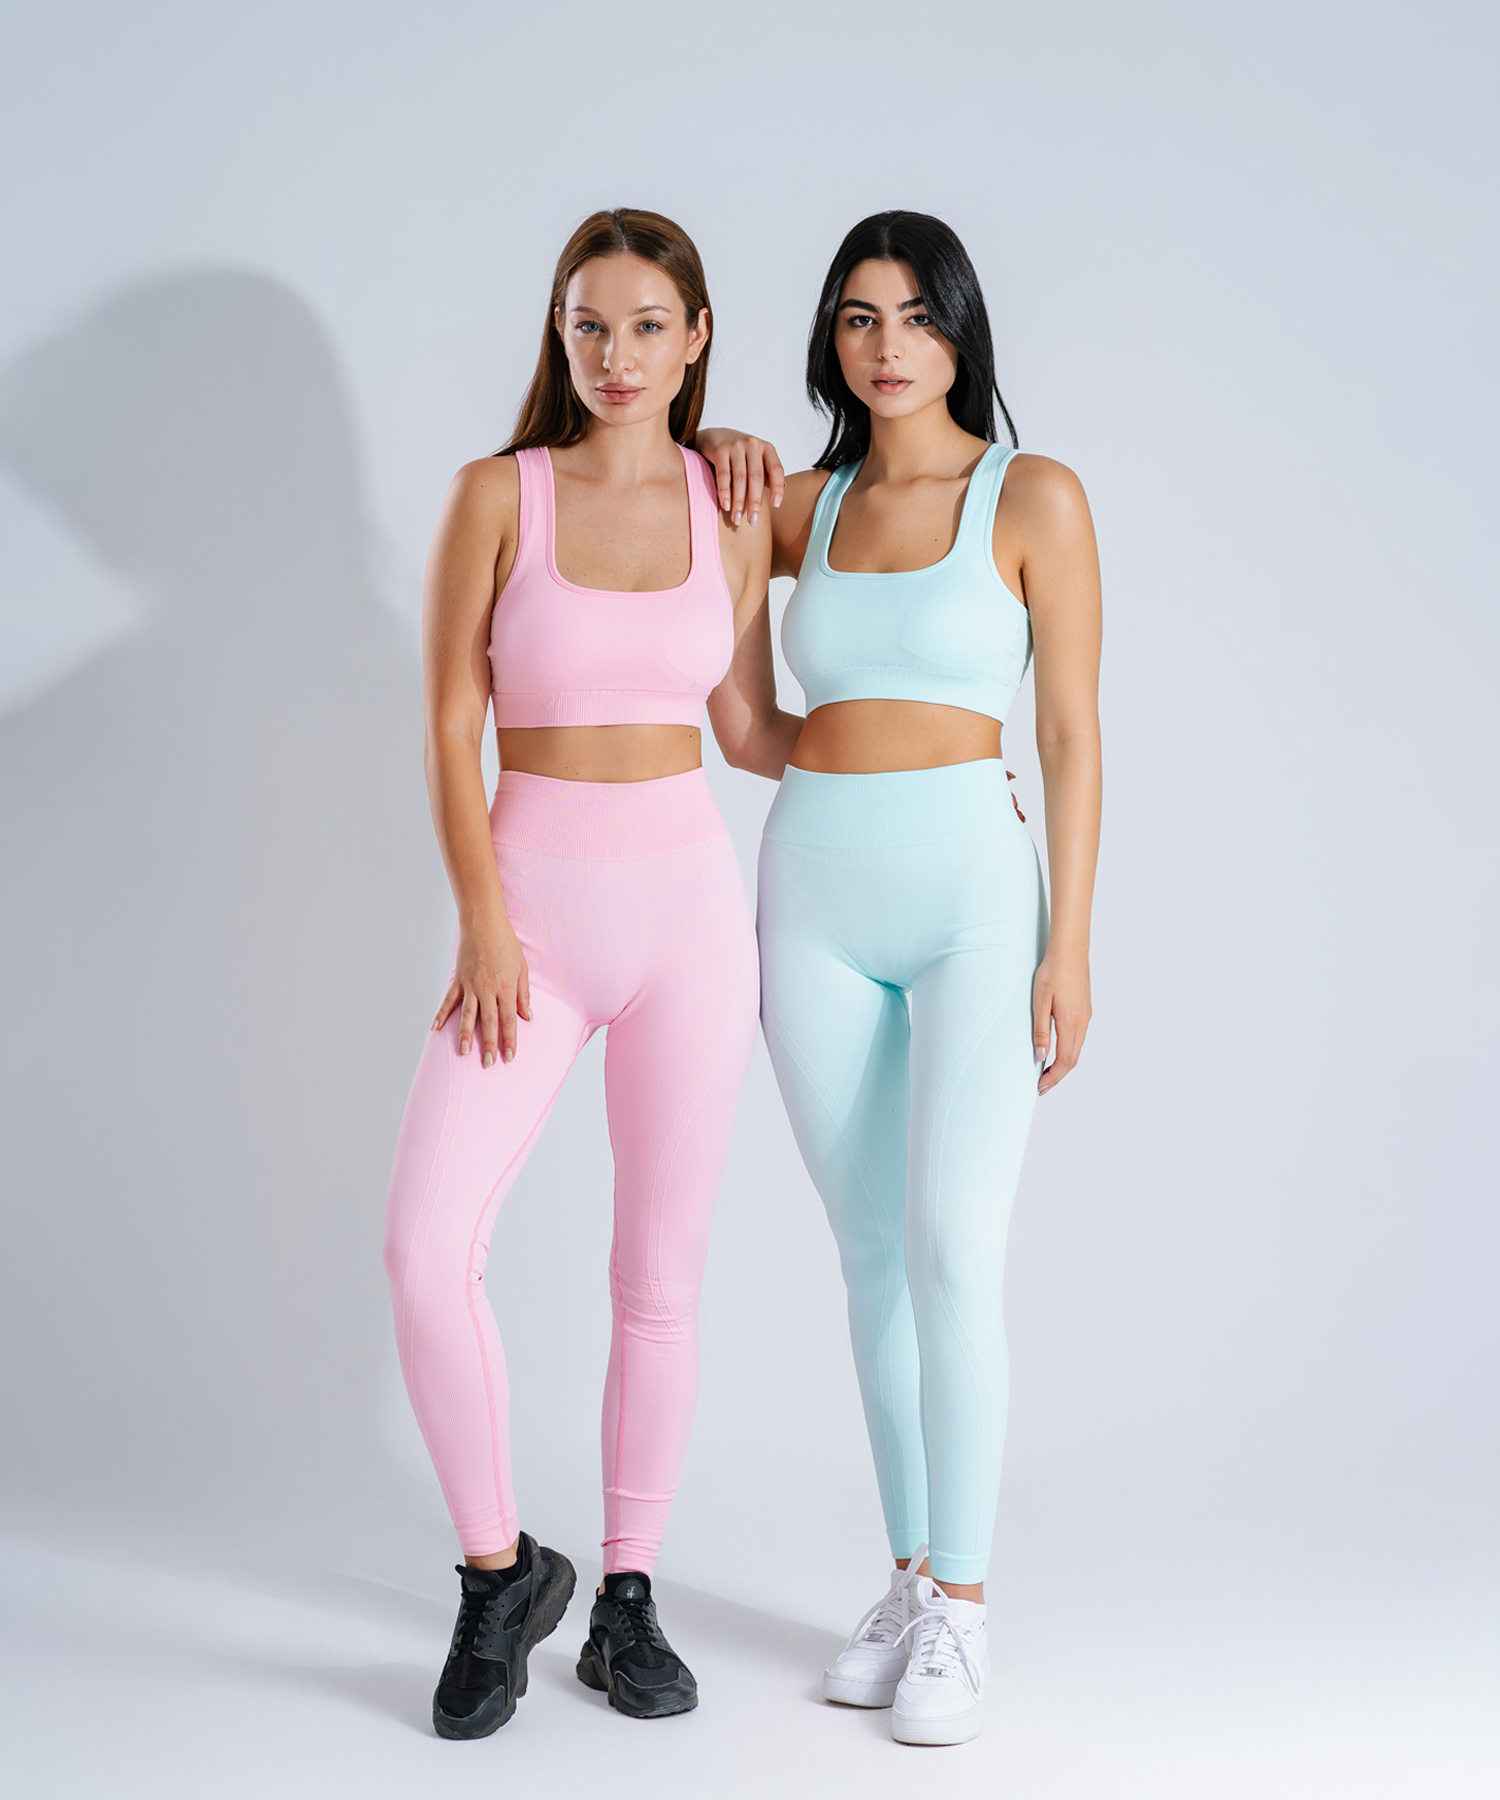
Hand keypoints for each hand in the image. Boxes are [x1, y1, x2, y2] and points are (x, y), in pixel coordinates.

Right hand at [432, 923, 531, 1066]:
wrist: (484, 923)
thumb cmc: (506, 944)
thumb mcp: (521, 968)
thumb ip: (523, 994)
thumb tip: (528, 1016)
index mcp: (505, 988)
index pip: (509, 1019)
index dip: (509, 1039)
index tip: (509, 1056)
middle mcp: (487, 989)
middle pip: (488, 1022)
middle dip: (489, 1044)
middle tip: (488, 1063)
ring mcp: (470, 985)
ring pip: (467, 1015)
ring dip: (465, 1035)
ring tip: (464, 1052)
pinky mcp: (458, 979)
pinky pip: (448, 1000)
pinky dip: (441, 1014)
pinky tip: (435, 1029)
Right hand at [696, 428, 784, 525]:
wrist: (715, 436)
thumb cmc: (740, 453)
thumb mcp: (757, 460)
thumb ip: (768, 474)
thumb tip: (783, 489)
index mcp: (766, 448)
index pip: (776, 469)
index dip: (777, 487)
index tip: (776, 505)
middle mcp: (753, 444)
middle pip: (756, 477)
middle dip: (755, 502)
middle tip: (753, 521)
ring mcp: (736, 446)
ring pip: (740, 478)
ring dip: (738, 502)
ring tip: (737, 519)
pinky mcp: (720, 450)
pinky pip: (723, 474)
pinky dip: (725, 492)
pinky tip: (726, 506)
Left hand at [1032, 951, 1090, 1094]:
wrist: (1071, 950)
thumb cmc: (1053, 972)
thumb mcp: (1040, 1001)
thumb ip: (1041, 1030)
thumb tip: (1040, 1056)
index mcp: (1071, 1022)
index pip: (1065, 1061)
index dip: (1054, 1077)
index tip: (1040, 1087)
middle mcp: (1082, 1023)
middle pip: (1073, 1059)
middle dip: (1058, 1075)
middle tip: (1041, 1085)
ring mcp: (1086, 1016)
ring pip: (1077, 1049)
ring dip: (1063, 1064)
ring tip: (1046, 1071)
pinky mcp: (1085, 1010)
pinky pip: (1079, 1038)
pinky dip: (1068, 1050)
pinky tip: (1057, 1050)